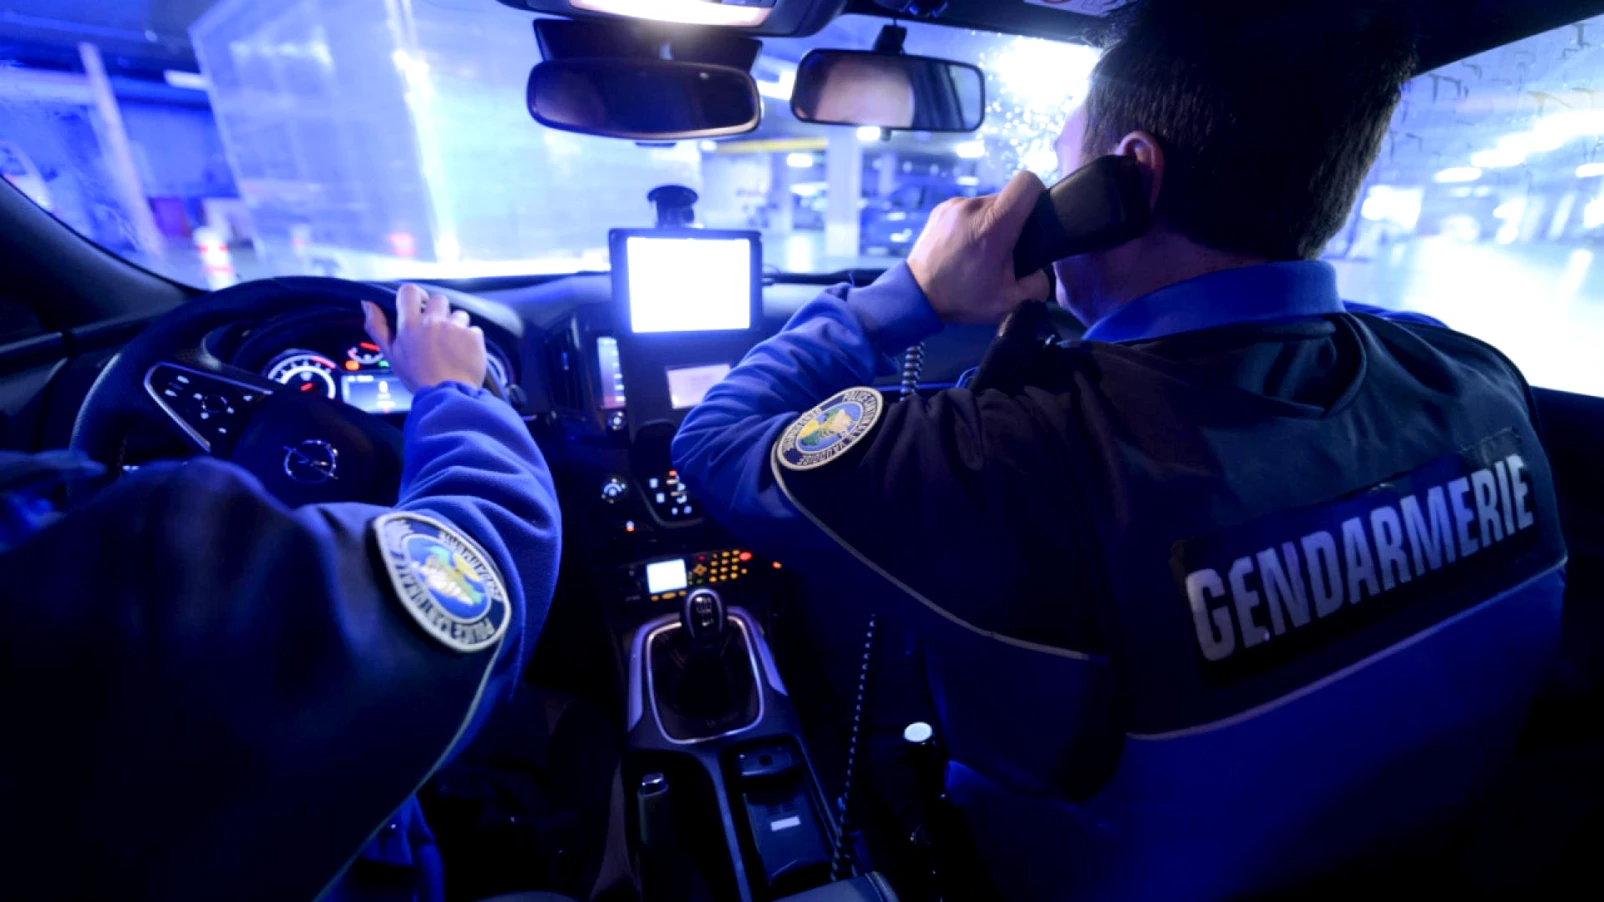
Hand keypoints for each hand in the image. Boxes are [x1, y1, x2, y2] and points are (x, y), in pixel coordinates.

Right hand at [362, 284, 486, 393]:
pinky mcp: (473, 336)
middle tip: (437, 332)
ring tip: (451, 346)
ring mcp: (455, 327)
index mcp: (410, 325)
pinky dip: (470, 339)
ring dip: (456, 326)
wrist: (447, 395)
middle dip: (438, 312)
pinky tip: (464, 354)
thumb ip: (377, 327)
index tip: (418, 305)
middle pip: (438, 299)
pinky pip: (473, 328)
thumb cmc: (417, 377)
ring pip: (458, 314)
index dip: (415, 295)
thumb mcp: (391, 354)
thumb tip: (367, 303)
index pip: (409, 291)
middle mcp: (433, 321)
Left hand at [905, 171, 1051, 324]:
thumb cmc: (962, 297)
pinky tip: (965, 244)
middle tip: (1006, 248)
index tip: (1035, 214)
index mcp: (993, 224)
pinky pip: (968, 208)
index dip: (1037, 194)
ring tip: (982, 249)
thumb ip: (1036, 285)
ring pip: (987, 203)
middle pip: (1007, 197)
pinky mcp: (941, 208)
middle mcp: (973, 207)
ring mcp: (954, 205)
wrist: (916, 296)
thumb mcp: (1008, 301)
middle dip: (1012, 219)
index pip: (1026, 183)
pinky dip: (972, 222)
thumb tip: (1040, 273)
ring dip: (991, 221)